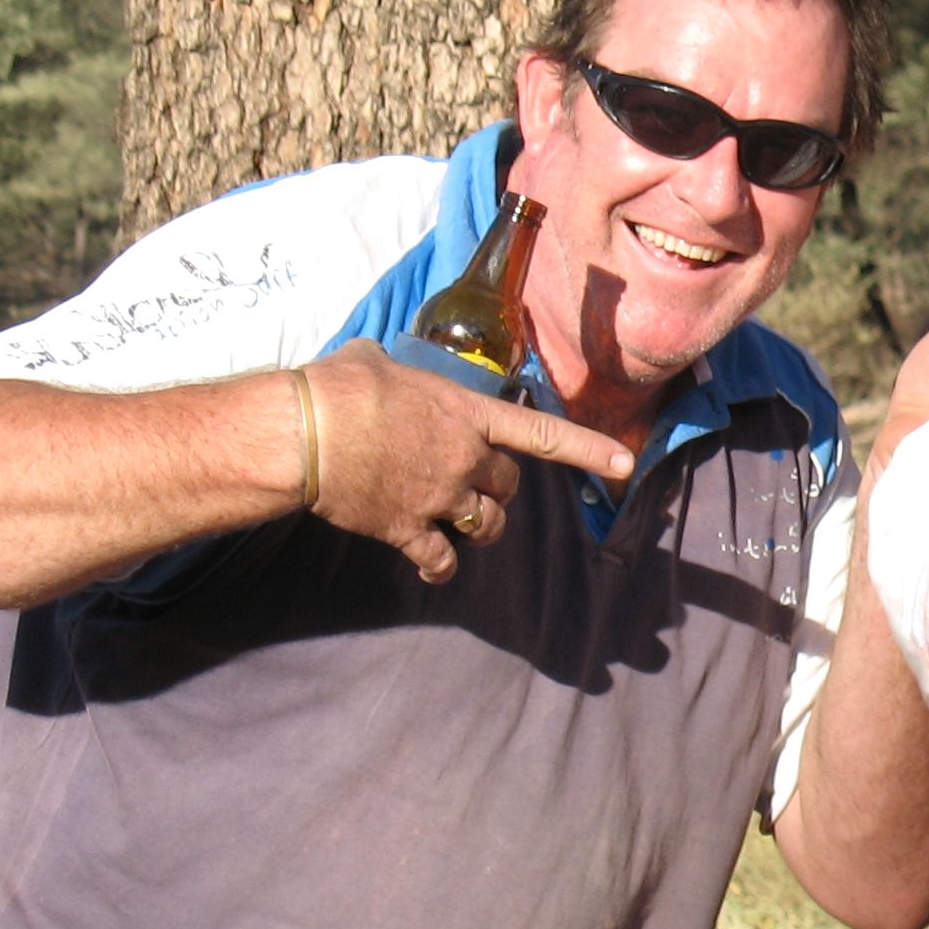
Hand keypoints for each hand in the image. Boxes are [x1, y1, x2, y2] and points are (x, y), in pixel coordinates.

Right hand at [298, 342, 635, 584]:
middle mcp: (465, 460)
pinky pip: (440, 561)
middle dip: (498, 489)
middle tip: (474, 485)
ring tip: (464, 525)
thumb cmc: (336, 388)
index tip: (625, 466)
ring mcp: (440, 498)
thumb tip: (373, 363)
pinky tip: (431, 566)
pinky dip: (440, 567)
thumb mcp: (373, 361)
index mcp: (467, 415)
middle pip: (508, 487)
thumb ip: (393, 368)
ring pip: (486, 526)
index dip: (587, 451)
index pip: (542, 434)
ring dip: (481, 528)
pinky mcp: (408, 530)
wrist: (304, 433)